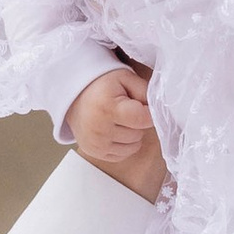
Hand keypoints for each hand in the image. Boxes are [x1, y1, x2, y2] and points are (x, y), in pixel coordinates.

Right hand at [72, 64, 165, 200]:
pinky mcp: (94, 152)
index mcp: (108, 109)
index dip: (148, 112)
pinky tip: (114, 130)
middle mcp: (100, 130)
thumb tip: (161, 109)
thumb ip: (146, 92)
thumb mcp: (125, 78)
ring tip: (119, 120)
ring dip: (132, 134)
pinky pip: (122, 155)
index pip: (144, 119)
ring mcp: (96, 144)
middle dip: (138, 122)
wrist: (72, 94)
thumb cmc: (102, 84)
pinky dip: (123, 145)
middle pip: (138, 134)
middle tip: (125, 109)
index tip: (142, 105)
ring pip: (133, 147)